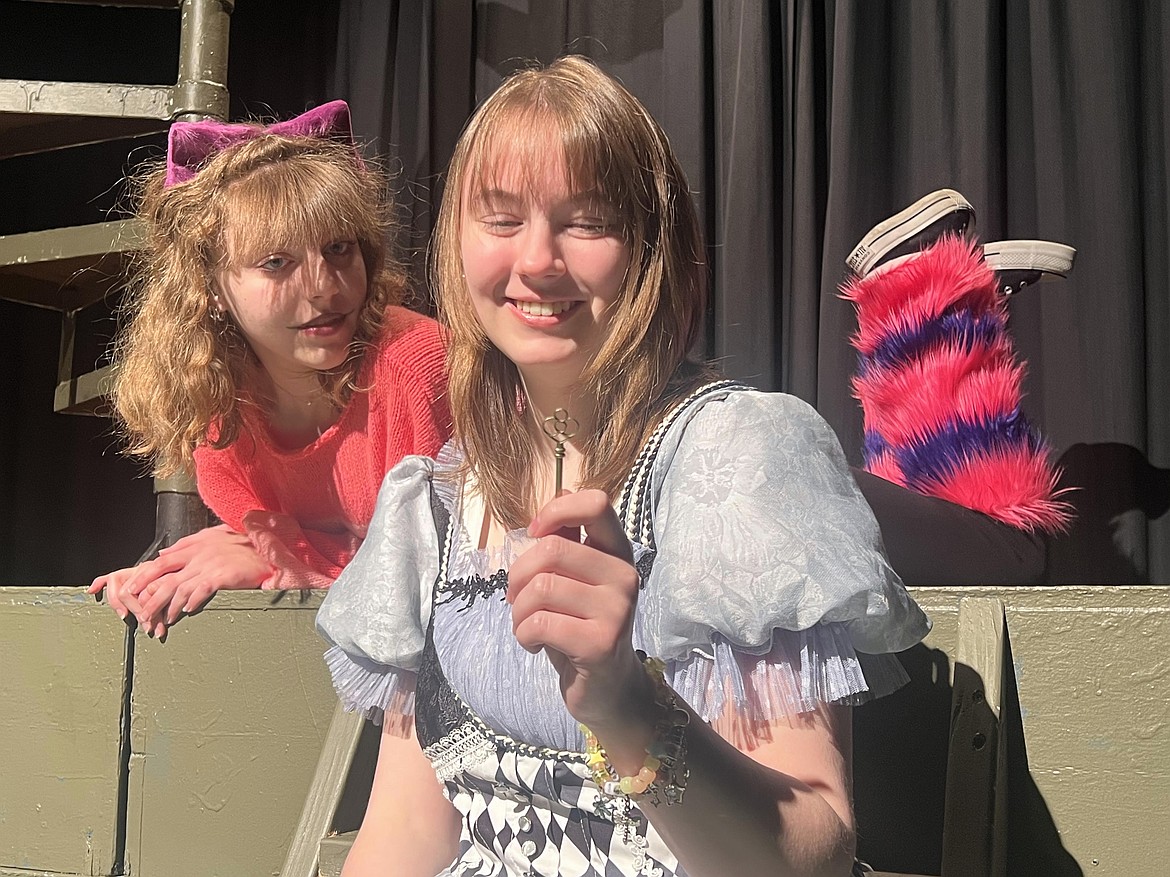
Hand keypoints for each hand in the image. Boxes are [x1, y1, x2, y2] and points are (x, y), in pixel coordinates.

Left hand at [90, 525, 272, 637]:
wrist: (268, 550)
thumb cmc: (242, 546)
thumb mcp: (212, 536)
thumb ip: (186, 544)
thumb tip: (162, 553)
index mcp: (194, 547)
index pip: (160, 562)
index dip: (143, 577)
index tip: (131, 592)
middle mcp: (199, 555)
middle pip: (166, 579)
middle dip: (150, 600)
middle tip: (142, 617)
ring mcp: (211, 565)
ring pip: (180, 588)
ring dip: (168, 607)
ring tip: (162, 622)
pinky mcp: (224, 575)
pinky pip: (202, 590)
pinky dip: (191, 602)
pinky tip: (186, 612)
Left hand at [506, 489, 646, 729]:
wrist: (605, 689)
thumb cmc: (580, 626)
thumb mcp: (574, 580)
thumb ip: (568, 540)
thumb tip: (562, 493)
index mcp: (617, 553)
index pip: (596, 504)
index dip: (556, 511)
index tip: (535, 533)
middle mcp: (624, 575)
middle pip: (551, 549)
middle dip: (518, 575)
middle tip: (516, 598)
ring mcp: (617, 609)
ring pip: (540, 587)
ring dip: (518, 611)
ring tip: (526, 624)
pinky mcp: (601, 642)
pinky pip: (540, 623)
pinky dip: (523, 635)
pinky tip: (534, 645)